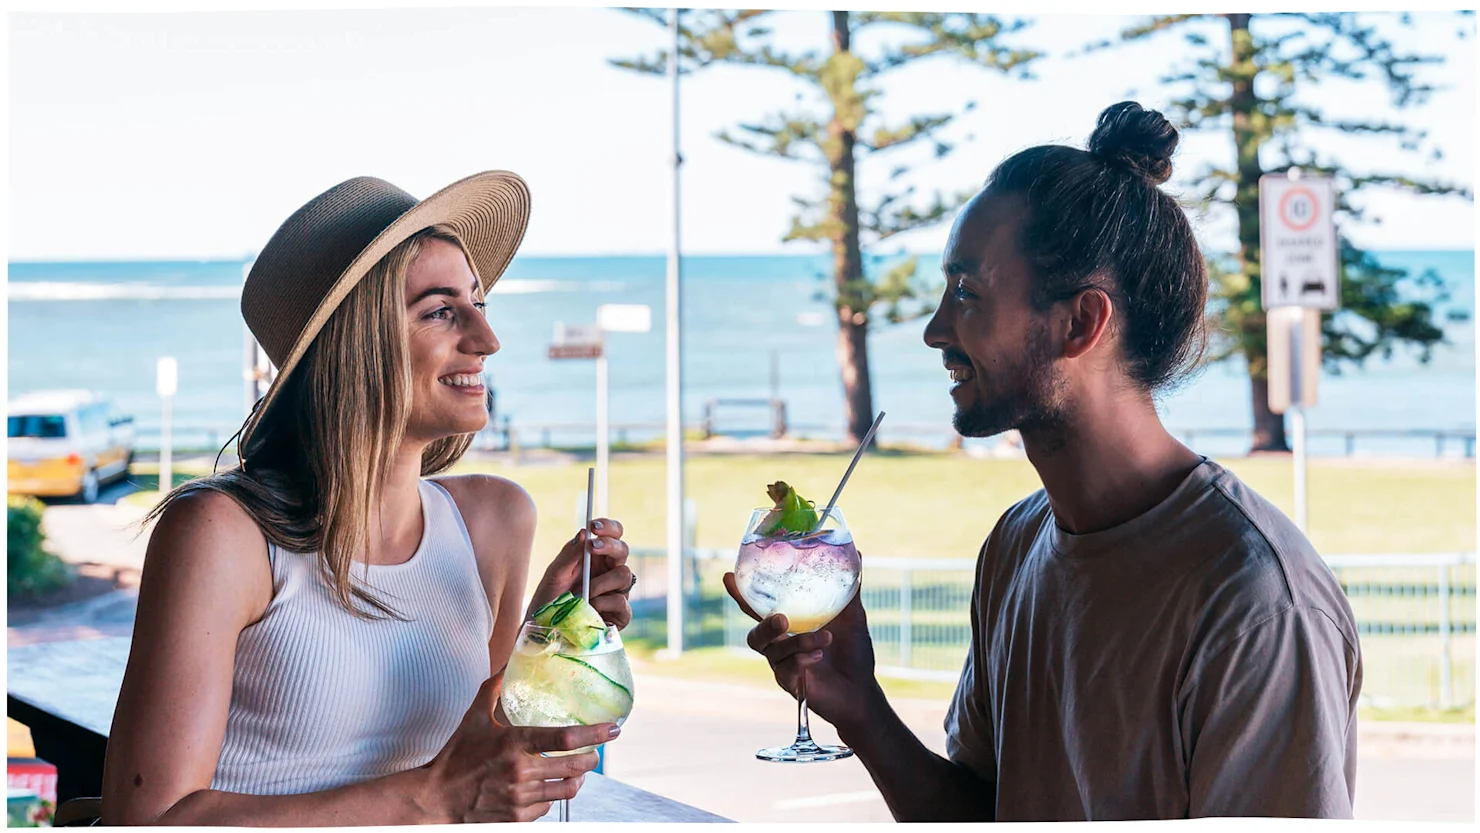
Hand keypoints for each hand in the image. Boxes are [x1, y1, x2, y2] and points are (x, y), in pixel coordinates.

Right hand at [423, 671, 617, 822]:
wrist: (435, 798)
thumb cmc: (456, 755)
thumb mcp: (474, 717)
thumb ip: (495, 688)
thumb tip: (510, 661)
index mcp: (514, 743)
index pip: (566, 738)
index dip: (595, 734)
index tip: (613, 729)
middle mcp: (521, 772)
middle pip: (576, 767)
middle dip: (592, 758)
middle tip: (595, 751)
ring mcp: (521, 798)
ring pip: (567, 789)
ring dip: (577, 779)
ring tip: (578, 770)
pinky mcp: (518, 818)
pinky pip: (549, 807)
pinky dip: (553, 796)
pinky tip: (549, 787)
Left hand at [530, 519, 632, 629]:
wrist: (545, 634)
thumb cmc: (549, 602)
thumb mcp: (554, 575)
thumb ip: (569, 554)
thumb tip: (584, 532)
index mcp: (596, 559)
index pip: (612, 536)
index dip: (609, 527)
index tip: (595, 525)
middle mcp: (609, 573)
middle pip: (624, 549)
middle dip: (610, 545)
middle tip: (593, 547)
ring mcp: (616, 593)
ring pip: (625, 575)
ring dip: (601, 581)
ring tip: (583, 593)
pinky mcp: (620, 615)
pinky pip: (622, 602)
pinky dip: (604, 603)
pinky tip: (591, 608)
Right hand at [724, 570, 880, 738]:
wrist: (862, 690)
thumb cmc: (853, 651)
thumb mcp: (852, 615)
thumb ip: (849, 588)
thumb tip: (857, 553)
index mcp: (788, 624)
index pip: (758, 608)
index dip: (741, 595)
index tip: (728, 577)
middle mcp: (779, 644)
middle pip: (755, 634)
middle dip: (764, 624)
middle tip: (782, 618)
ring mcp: (782, 665)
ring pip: (773, 651)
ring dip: (798, 642)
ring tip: (825, 637)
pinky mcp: (790, 683)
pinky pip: (785, 670)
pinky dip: (802, 660)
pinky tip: (819, 656)